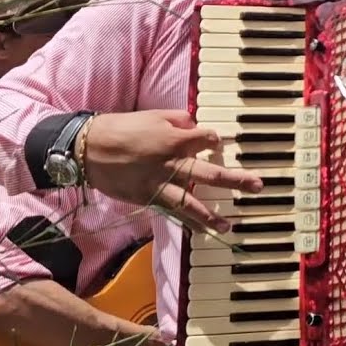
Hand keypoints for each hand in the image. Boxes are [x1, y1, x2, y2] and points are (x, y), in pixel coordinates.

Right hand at [82, 110, 262, 232]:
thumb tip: (195, 124)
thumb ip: (178, 120)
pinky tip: (199, 230)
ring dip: (211, 216)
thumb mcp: (153, 116)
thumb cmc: (121, 128)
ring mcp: (159, 183)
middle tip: (257, 186)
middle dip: (236, 180)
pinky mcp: (146, 197)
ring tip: (228, 225)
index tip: (223, 142)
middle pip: (211, 173)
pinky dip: (185, 221)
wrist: (87, 148)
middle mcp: (171, 164)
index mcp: (175, 139)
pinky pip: (170, 211)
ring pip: (191, 203)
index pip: (208, 139)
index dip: (217, 140)